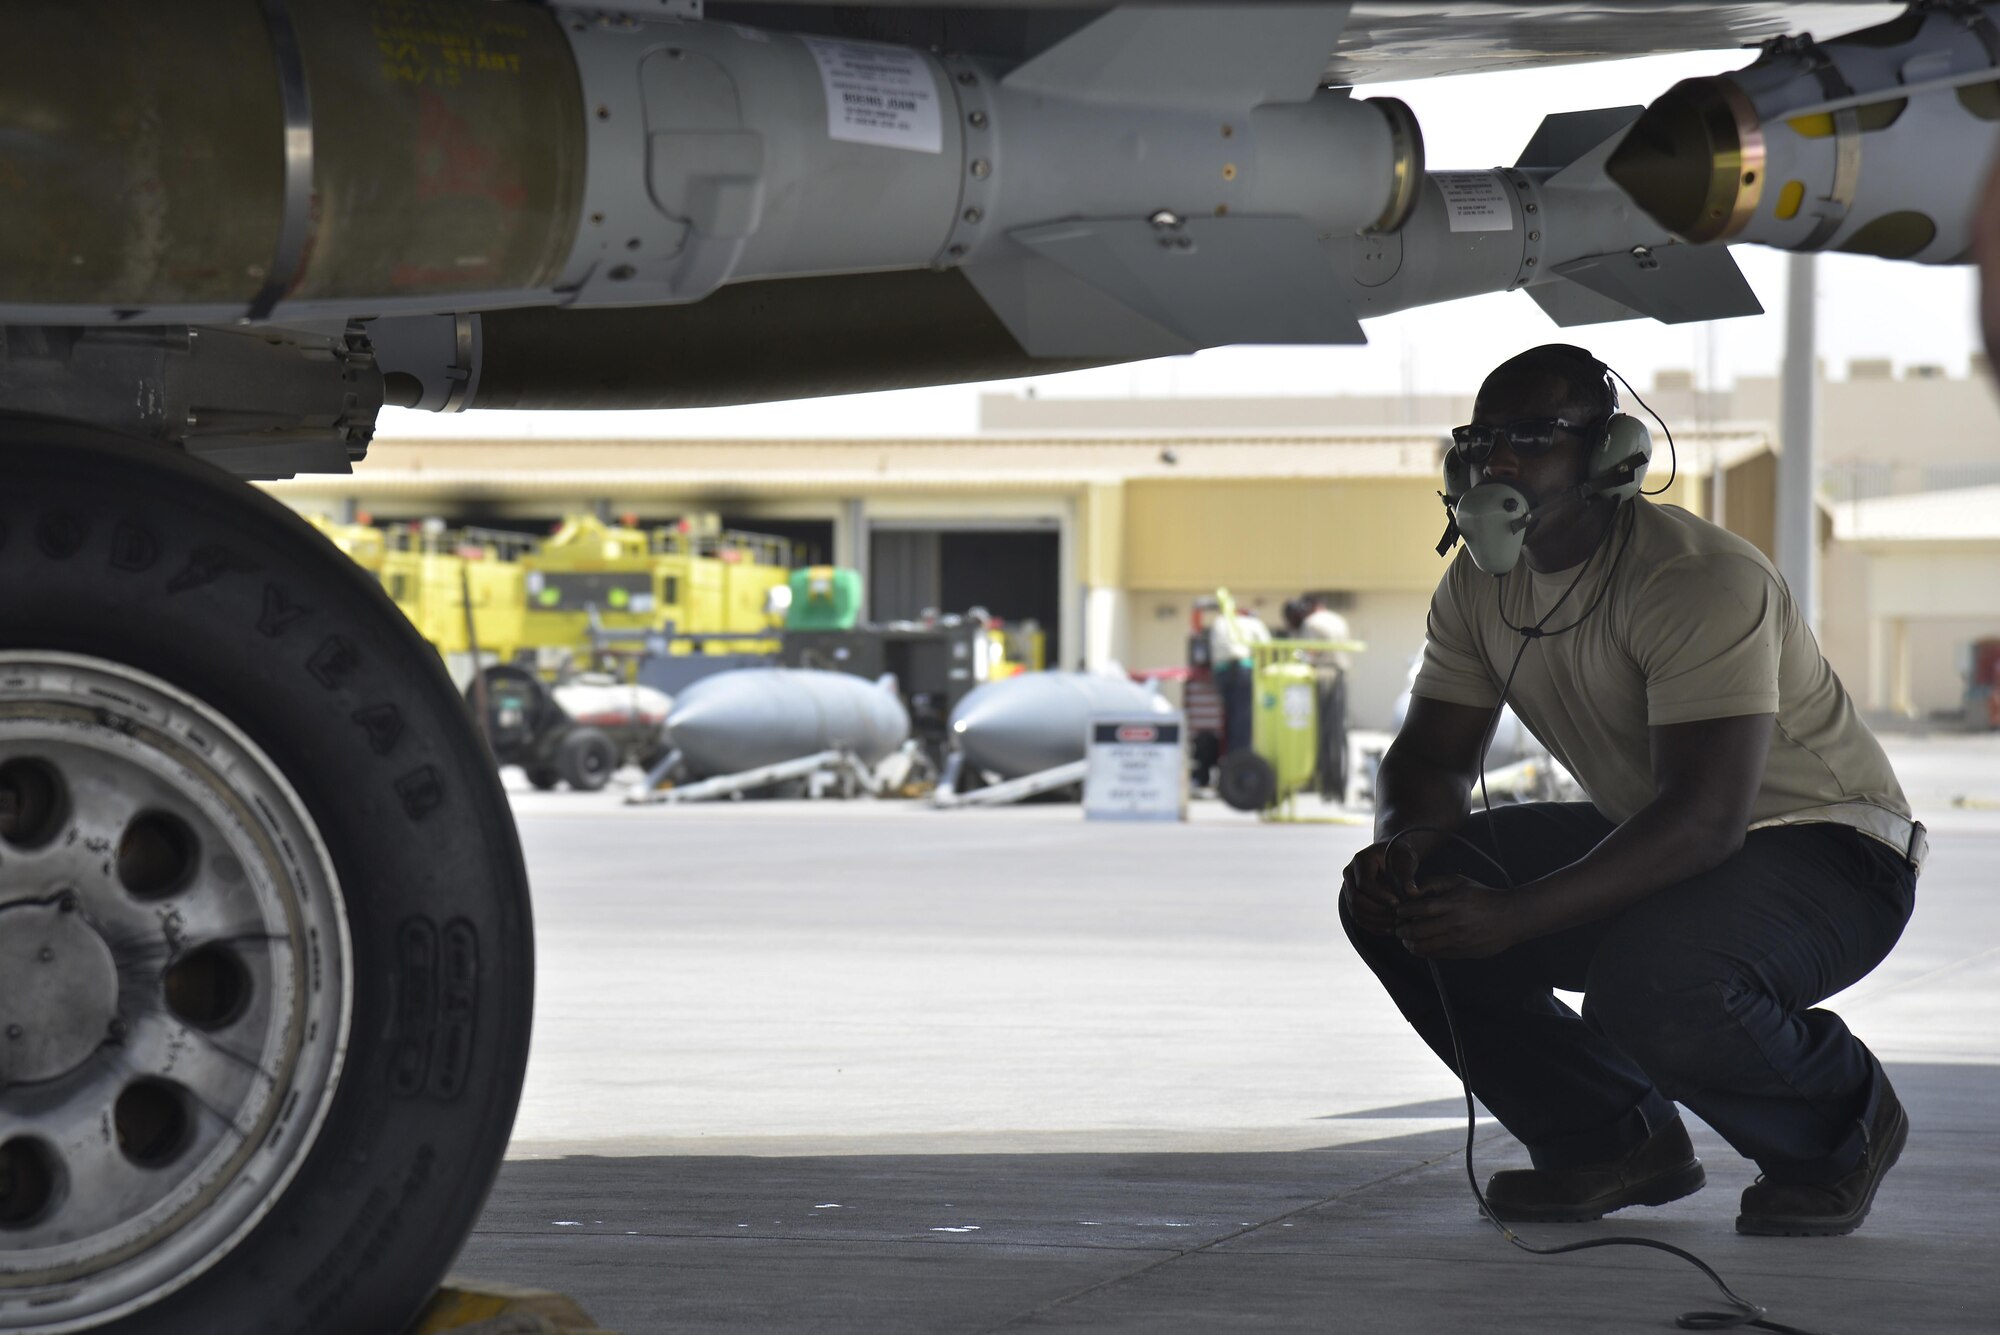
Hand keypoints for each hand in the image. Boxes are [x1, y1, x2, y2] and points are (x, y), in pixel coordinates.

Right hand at [1341, 839, 1418, 934]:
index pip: (1364, 883)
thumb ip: (1408, 875)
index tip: (1398, 903)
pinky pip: (1359, 918)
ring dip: (1376, 921)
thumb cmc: (1401, 856)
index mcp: (1361, 860)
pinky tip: (1391, 928)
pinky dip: (1374, 926)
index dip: (1380, 896)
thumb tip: (1412, 893)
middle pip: (1355, 899)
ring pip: (1355, 912)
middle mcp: (1350, 874)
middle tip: (1397, 916)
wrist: (1393, 857)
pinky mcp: (1352, 900)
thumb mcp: (1406, 860)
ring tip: (1396, 924)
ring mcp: (1348, 888)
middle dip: (1377, 911)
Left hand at [1393, 874, 1529, 958]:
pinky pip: (1435, 955)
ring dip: (1409, 944)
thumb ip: (1434, 883)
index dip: (1404, 911)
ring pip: (1424, 947)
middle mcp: (1454, 924)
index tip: (1399, 911)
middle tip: (1398, 927)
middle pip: (1418, 931)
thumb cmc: (1482, 896)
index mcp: (1453, 904)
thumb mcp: (1459, 881)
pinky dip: (1423, 951)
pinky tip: (1420, 945)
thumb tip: (1412, 891)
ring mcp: (1458, 941)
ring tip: (1406, 939)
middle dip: (1402, 930)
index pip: (1420, 909)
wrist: (1510, 917)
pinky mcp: (1462, 953)